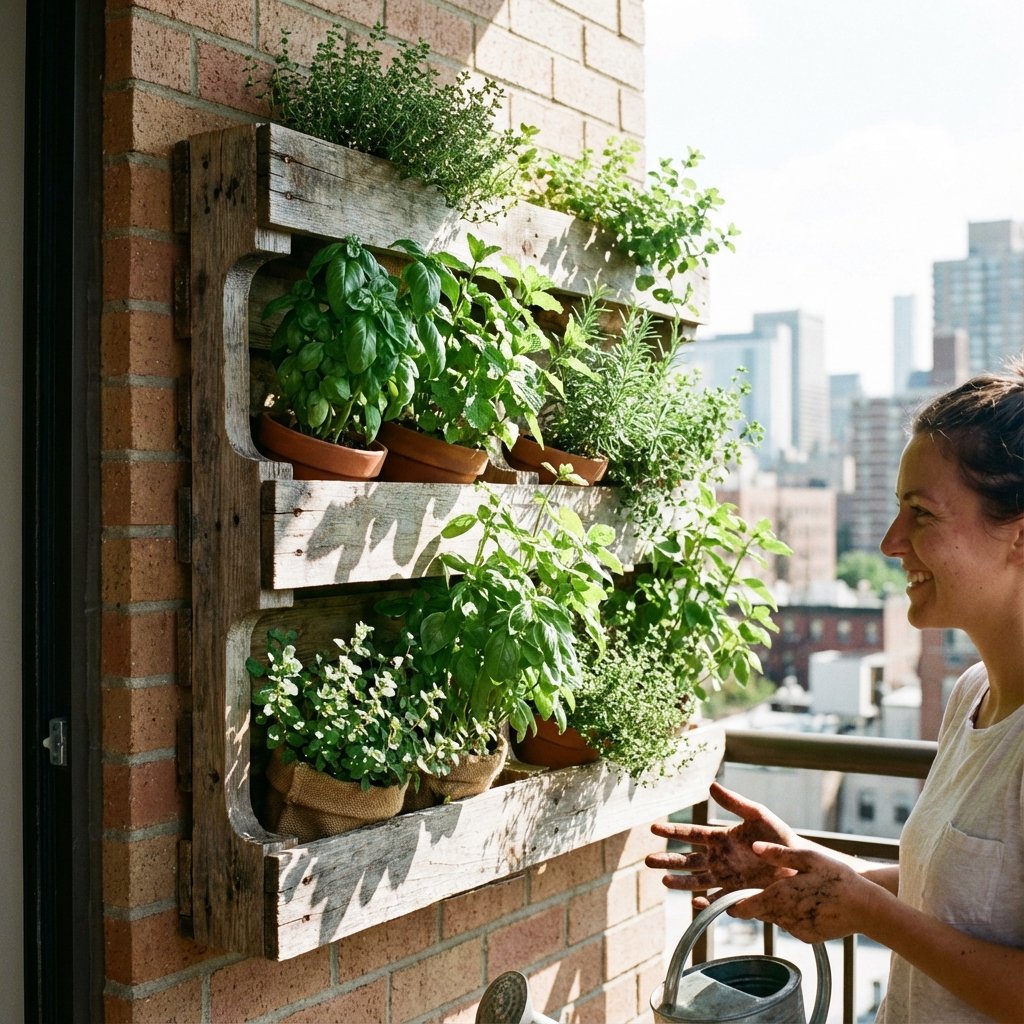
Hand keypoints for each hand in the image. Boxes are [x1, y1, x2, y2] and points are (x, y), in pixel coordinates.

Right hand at [645, 782, 802, 906]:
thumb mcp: (757, 814)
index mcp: (720, 838)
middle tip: (647, 861)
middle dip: (668, 860)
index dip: (672, 832)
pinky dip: (705, 902)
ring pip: (696, 880)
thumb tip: (711, 785)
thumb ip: (734, 802)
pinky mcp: (737, 894)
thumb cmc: (779, 835)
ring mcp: (726, 877)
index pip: (691, 834)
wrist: (799, 863)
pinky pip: (717, 899)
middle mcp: (718, 858)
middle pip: (687, 860)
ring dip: (680, 881)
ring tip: (664, 880)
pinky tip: (694, 903)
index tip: (653, 827)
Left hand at [727, 843, 876, 942]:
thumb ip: (779, 854)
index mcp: (779, 897)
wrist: (866, 909)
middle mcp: (784, 917)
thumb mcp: (808, 857)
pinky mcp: (808, 937)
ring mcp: (796, 929)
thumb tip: (754, 847)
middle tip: (755, 887)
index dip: (729, 904)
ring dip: (776, 905)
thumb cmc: (837, 878)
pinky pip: (792, 924)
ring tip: (790, 890)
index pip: (743, 907)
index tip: (717, 899)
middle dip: (754, 901)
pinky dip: (792, 914)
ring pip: (776, 917)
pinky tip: (807, 901)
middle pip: (758, 911)